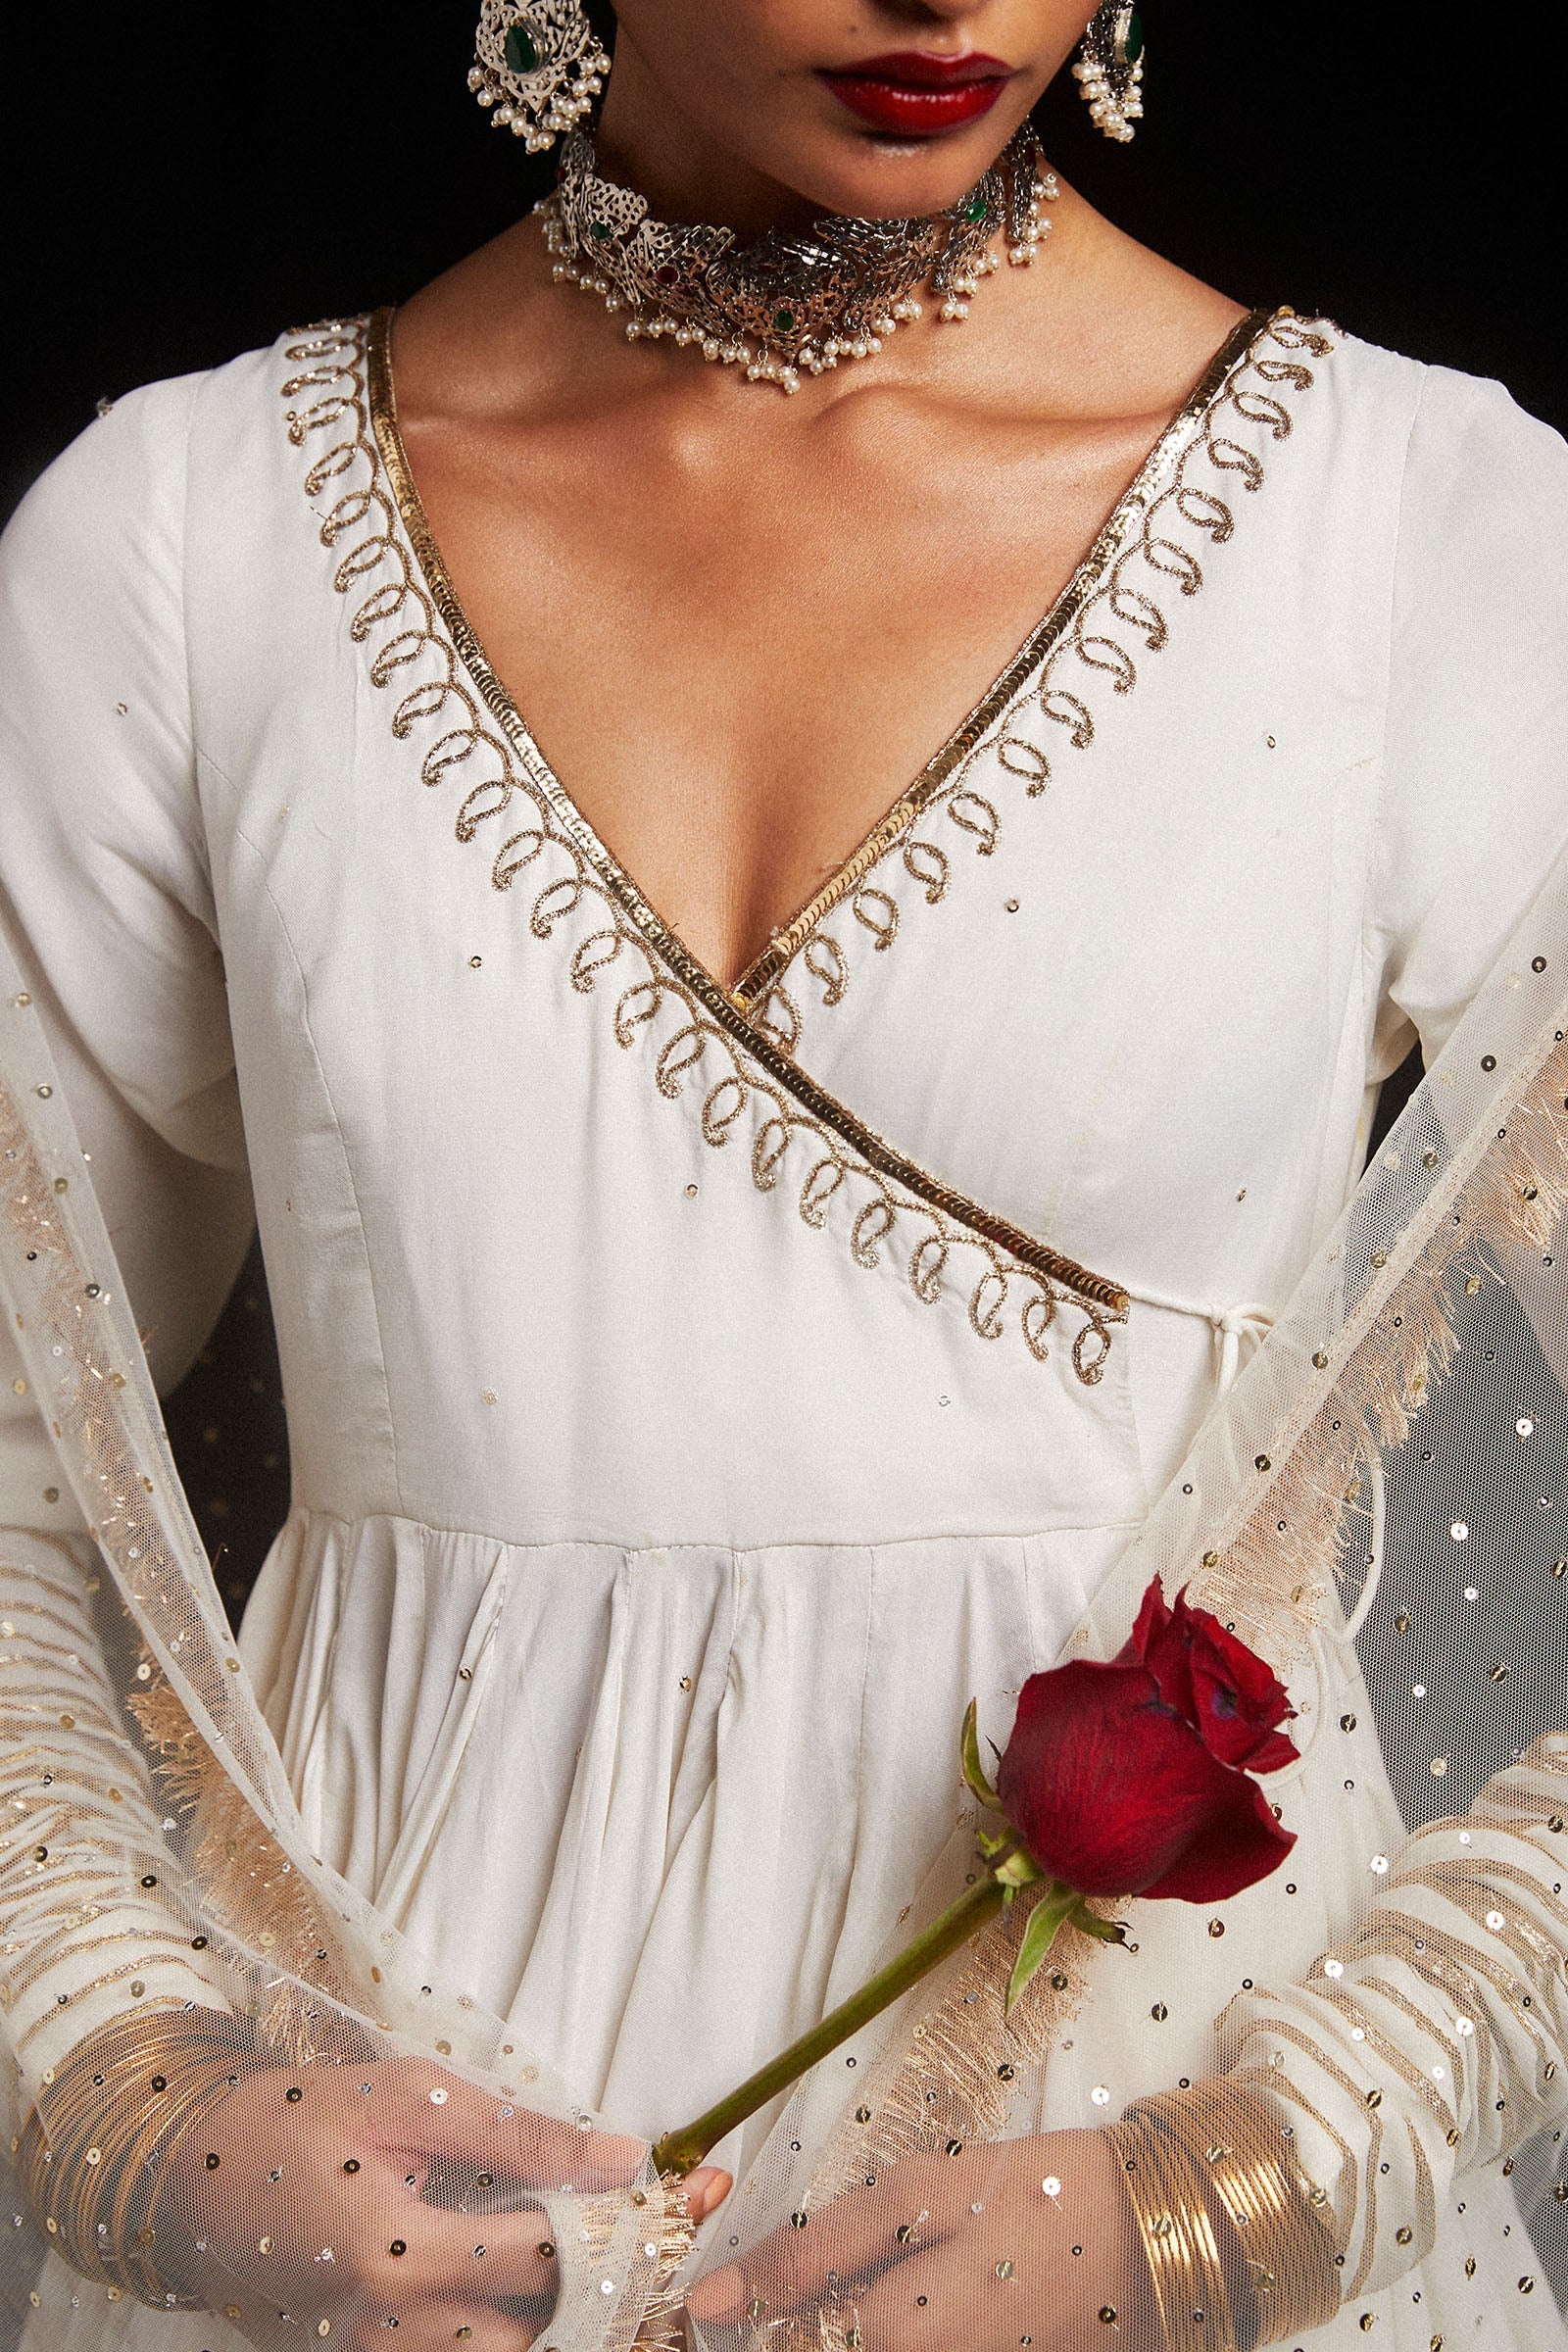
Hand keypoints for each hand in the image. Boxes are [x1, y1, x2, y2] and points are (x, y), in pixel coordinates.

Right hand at [164, 2053, 730, 2348]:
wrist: (187, 2182)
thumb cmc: (297, 2122)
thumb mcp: (408, 2101)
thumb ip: (519, 2135)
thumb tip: (623, 2156)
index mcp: (398, 2257)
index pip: (551, 2259)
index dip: (633, 2227)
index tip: (695, 2195)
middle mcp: (392, 2334)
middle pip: (544, 2342)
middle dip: (620, 2297)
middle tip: (678, 2249)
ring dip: (575, 2324)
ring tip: (629, 2275)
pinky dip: (517, 2335)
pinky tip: (557, 2296)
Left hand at [685, 2129, 1152, 2350]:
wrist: (1158, 2239)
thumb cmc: (1040, 2199)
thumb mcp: (924, 2196)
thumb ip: (815, 2251)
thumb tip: (713, 2297)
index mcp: (893, 2338)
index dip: (735, 2324)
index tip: (708, 2302)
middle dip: (788, 2326)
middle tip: (791, 2283)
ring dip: (839, 2324)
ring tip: (849, 2285)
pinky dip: (885, 2332)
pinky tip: (896, 2302)